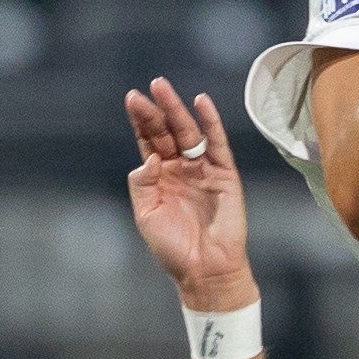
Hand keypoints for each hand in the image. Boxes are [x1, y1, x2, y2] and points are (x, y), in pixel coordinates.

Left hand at [123, 79, 255, 308]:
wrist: (204, 270)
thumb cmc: (173, 248)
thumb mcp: (146, 215)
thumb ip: (142, 183)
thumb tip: (149, 156)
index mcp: (160, 177)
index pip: (149, 141)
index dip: (141, 121)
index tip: (132, 99)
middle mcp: (181, 169)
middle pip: (167, 131)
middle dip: (157, 110)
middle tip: (149, 87)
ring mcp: (203, 169)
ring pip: (189, 132)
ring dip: (177, 109)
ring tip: (164, 88)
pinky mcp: (225, 175)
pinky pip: (217, 144)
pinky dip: (211, 122)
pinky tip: (201, 103)